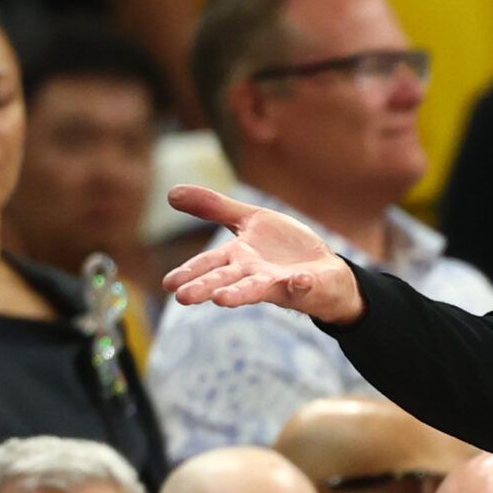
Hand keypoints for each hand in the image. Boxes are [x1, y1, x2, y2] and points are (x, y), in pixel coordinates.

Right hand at [161, 185, 364, 324]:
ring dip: (240, 294)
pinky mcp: (307, 286)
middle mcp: (254, 274)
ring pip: (257, 289)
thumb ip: (215, 208)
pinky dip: (300, 285)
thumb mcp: (250, 219)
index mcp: (238, 257)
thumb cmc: (281, 248)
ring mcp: (280, 282)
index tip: (168, 283)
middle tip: (183, 297)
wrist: (323, 268)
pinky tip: (299, 281)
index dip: (190, 272)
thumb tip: (171, 192)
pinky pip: (303, 286)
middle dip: (206, 288)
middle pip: (226, 280)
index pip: (209, 264)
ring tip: (222, 300)